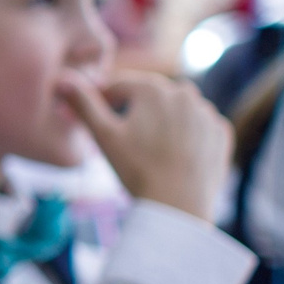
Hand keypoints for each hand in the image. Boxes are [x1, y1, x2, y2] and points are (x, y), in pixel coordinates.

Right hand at [58, 70, 230, 221]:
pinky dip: (185, 132)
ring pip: (176, 109)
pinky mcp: (221, 133)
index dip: (100, 96)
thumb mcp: (103, 136)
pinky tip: (172, 152)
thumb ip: (83, 104)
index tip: (89, 111)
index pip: (120, 84)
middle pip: (150, 94)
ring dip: (160, 118)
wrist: (179, 205)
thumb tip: (62, 78)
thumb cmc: (137, 169)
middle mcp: (186, 93)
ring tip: (146, 144)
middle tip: (118, 130)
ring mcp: (207, 113)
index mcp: (154, 89)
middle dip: (132, 106)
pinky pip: (198, 126)